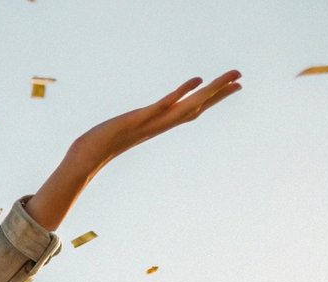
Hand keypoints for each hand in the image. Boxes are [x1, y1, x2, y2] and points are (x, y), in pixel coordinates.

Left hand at [71, 70, 242, 166]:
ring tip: (230, 77)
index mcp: (159, 125)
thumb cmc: (101, 145)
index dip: (213, 100)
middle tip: (241, 79)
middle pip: (197, 107)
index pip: (192, 110)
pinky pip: (164, 104)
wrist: (86, 157)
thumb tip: (137, 122)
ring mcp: (152, 122)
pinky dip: (181, 92)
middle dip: (219, 93)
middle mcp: (160, 125)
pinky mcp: (139, 119)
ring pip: (188, 105)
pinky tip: (196, 80)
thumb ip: (134, 125)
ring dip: (210, 91)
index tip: (233, 88)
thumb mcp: (125, 130)